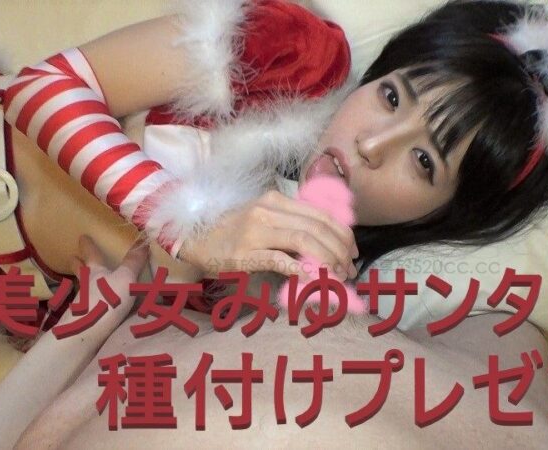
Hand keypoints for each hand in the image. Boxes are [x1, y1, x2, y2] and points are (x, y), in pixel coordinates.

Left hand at [57, 235, 149, 339]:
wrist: (87, 334)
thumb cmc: (105, 301)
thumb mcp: (125, 279)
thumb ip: (134, 263)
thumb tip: (143, 240)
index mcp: (95, 273)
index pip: (91, 255)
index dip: (88, 246)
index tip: (82, 237)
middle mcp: (87, 288)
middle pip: (81, 273)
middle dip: (78, 265)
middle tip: (72, 258)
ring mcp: (84, 306)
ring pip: (83, 291)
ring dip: (85, 287)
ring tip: (87, 285)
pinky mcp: (86, 323)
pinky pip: (91, 310)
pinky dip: (95, 307)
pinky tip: (101, 312)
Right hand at [179, 190, 358, 280]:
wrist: (193, 240)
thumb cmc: (232, 233)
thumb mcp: (264, 220)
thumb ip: (291, 226)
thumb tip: (326, 244)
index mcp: (276, 200)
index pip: (321, 214)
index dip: (343, 234)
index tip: (353, 252)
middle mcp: (268, 210)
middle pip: (317, 227)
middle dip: (340, 250)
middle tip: (350, 270)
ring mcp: (255, 231)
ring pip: (304, 241)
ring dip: (327, 260)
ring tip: (337, 277)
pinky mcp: (245, 253)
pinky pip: (281, 260)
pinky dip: (302, 270)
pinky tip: (316, 280)